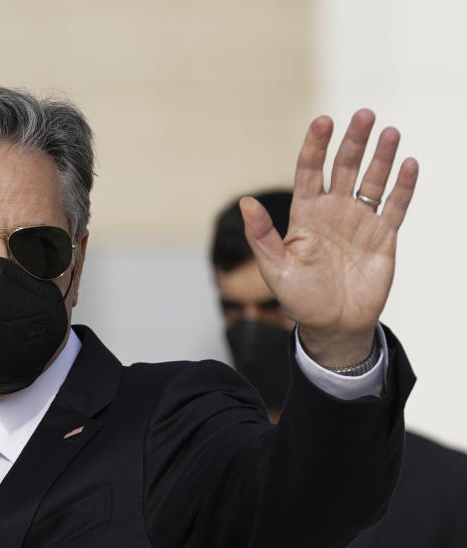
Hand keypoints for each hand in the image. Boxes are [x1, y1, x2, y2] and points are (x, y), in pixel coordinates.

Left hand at [241, 109, 418, 367]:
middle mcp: (333, 212)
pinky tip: (409, 164)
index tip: (323, 121)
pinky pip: (395, 206)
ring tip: (390, 132)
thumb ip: (262, 236)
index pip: (310, 172)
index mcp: (305, 214)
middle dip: (353, 141)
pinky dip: (403, 186)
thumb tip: (245, 202)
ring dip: (382, 157)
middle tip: (364, 115)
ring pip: (373, 180)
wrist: (332, 325)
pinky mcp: (383, 237)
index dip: (316, 147)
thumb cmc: (298, 298)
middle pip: (344, 168)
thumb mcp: (274, 269)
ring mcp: (359, 222)